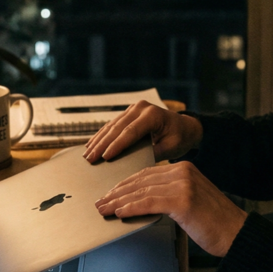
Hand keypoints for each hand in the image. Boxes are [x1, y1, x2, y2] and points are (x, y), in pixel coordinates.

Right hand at [83, 100, 202, 162]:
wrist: (185, 127)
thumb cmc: (180, 138)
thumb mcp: (170, 148)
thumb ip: (152, 153)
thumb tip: (131, 164)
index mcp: (153, 115)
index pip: (130, 132)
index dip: (116, 145)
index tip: (104, 157)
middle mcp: (141, 108)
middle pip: (117, 128)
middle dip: (102, 144)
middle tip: (90, 158)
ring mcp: (134, 108)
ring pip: (112, 125)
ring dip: (98, 140)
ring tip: (87, 154)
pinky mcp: (130, 113)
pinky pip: (113, 124)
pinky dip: (102, 135)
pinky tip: (91, 144)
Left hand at [95, 161, 245, 256]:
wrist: (236, 233)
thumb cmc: (214, 223)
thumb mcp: (189, 202)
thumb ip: (168, 197)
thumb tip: (140, 203)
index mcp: (184, 168)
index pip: (146, 173)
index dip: (125, 184)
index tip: (110, 194)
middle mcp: (183, 172)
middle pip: (140, 180)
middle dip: (117, 192)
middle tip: (101, 202)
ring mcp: (183, 184)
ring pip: (141, 191)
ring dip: (118, 201)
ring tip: (104, 209)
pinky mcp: (183, 200)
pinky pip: (149, 202)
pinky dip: (131, 208)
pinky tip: (120, 213)